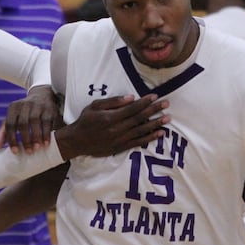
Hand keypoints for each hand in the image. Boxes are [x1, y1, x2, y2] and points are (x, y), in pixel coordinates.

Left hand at [0, 85, 58, 153]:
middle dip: (25, 139)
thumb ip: (4, 131)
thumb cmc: (24, 112)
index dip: (12, 138)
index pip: (10, 124)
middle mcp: (25, 105)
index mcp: (13, 108)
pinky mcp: (49, 109)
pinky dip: (46, 134)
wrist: (42, 96)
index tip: (15, 151)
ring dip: (36, 137)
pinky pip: (47, 122)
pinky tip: (45, 143)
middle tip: (28, 152)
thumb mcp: (13, 117)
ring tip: (36, 148)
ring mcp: (37, 106)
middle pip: (23, 123)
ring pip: (35, 121)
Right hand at [55, 94, 169, 159]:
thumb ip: (112, 102)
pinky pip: (138, 142)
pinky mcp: (120, 147)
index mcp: (110, 117)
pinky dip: (150, 138)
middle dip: (154, 110)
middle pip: (139, 118)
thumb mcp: (94, 106)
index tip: (155, 96)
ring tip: (167, 118)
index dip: (145, 102)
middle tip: (166, 104)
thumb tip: (131, 98)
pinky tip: (159, 133)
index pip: (132, 108)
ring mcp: (120, 139)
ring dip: (155, 124)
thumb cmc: (85, 120)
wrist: (77, 141)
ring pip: (141, 130)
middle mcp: (117, 129)